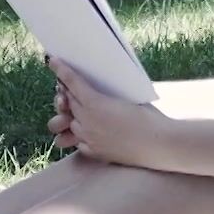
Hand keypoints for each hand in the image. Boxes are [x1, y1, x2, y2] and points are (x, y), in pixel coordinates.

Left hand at [45, 57, 169, 166]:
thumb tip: (97, 90)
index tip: (53, 61)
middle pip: (68, 102)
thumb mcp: (128, 99)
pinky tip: (91, 132)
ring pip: (69, 124)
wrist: (160, 144)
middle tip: (68, 86)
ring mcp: (89, 138)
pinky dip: (81, 136)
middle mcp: (87, 121)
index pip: (73, 83)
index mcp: (96, 103)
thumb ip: (106, 96)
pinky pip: (79, 142)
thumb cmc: (149, 117)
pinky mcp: (95, 152)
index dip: (61, 71)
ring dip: (72, 116)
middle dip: (66, 92)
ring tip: (79, 112)